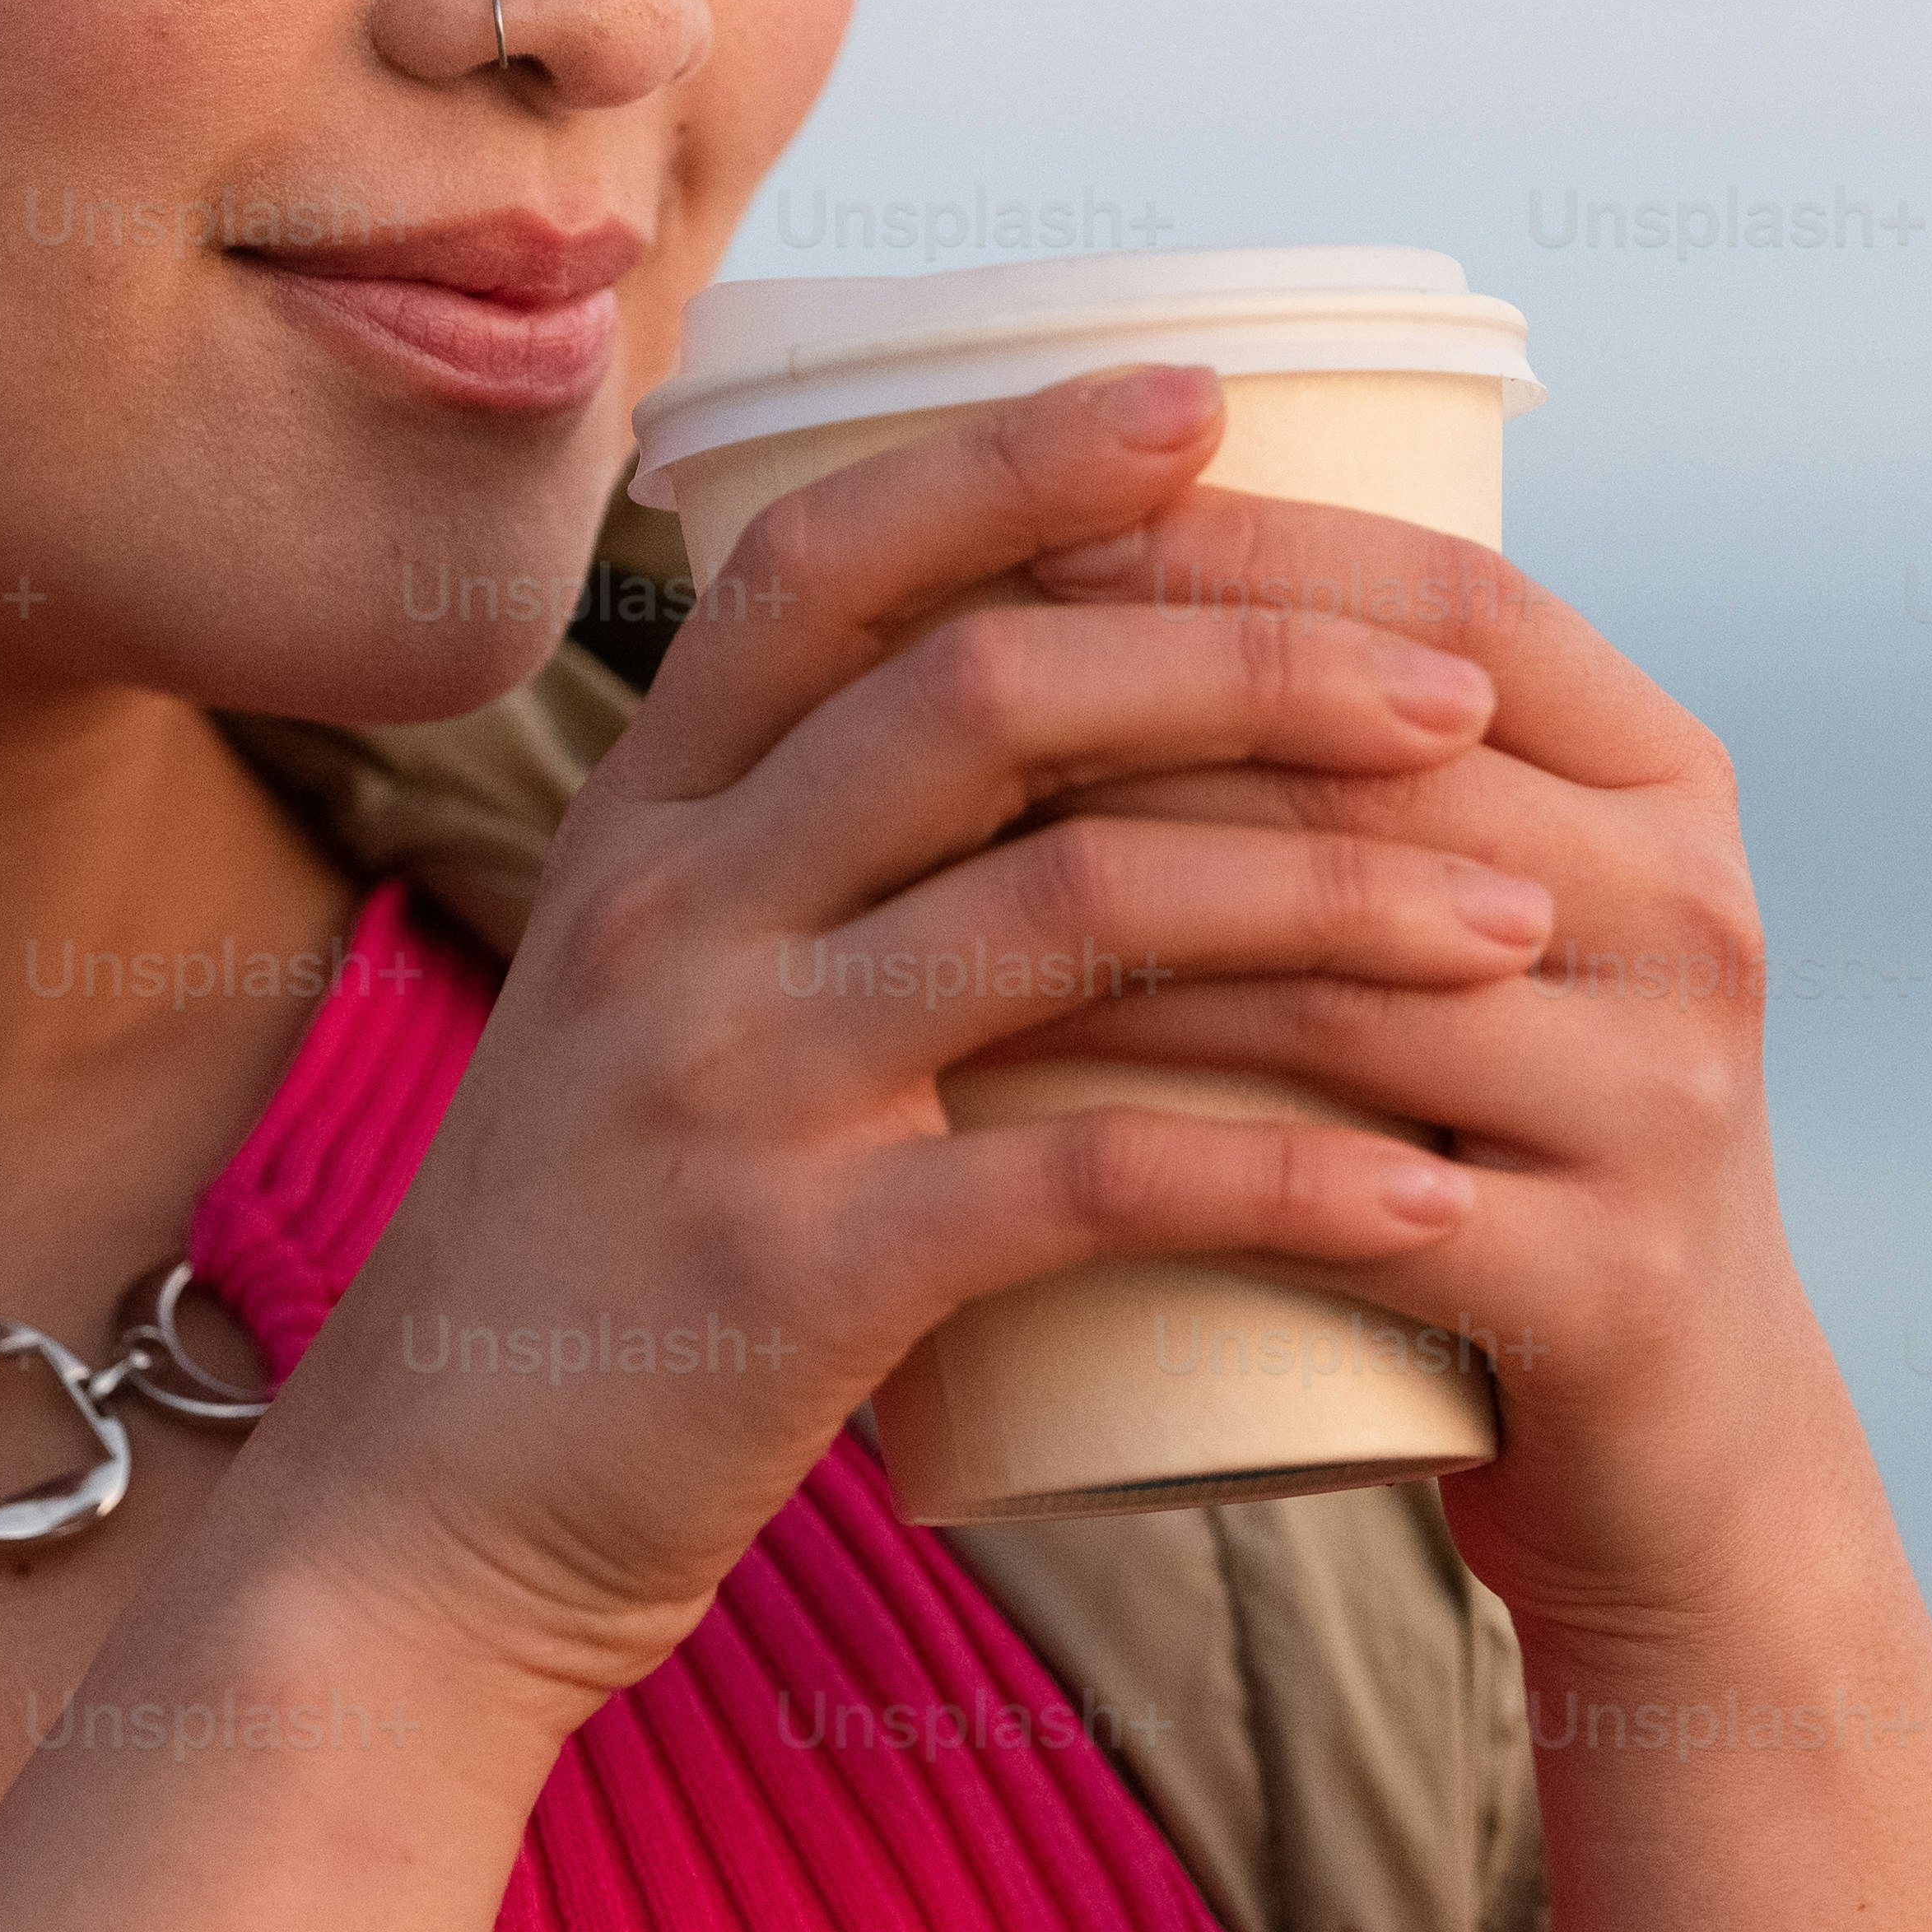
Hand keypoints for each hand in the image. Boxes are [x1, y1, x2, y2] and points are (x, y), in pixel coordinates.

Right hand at [248, 363, 1563, 1712]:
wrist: (424, 1530)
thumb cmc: (593, 1259)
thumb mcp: (646, 1002)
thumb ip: (795, 864)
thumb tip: (1030, 711)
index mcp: (641, 825)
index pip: (828, 563)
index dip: (1015, 462)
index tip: (1204, 400)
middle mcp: (668, 915)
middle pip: (993, 694)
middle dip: (1254, 664)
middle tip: (1456, 692)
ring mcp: (722, 1089)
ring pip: (1075, 910)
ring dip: (1326, 900)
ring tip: (1507, 924)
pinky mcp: (794, 1278)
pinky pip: (1084, 1181)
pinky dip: (1280, 1176)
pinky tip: (1422, 1192)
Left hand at [964, 481, 1859, 1661]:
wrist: (1667, 1461)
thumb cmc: (1493, 1144)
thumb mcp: (1475, 922)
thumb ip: (1354, 759)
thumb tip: (1067, 537)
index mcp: (1667, 782)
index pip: (1455, 593)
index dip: (1243, 539)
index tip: (1020, 525)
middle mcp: (1700, 914)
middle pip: (1380, 770)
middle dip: (1127, 727)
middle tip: (906, 719)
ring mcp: (1668, 1108)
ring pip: (1347, 976)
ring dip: (1111, 933)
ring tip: (907, 902)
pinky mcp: (1612, 1292)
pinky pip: (1354, 1205)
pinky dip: (1174, 1161)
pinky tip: (1015, 1125)